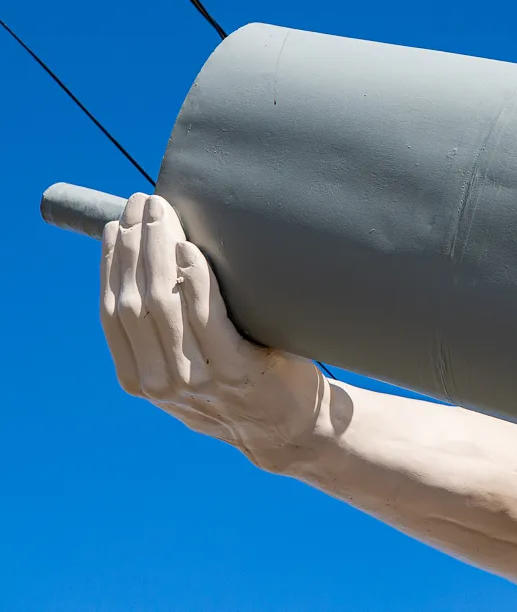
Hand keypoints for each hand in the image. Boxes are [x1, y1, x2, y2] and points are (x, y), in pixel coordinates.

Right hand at [99, 193, 324, 471]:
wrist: (289, 428)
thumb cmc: (239, 383)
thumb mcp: (186, 366)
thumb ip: (164, 332)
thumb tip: (153, 262)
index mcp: (138, 378)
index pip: (111, 312)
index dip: (111, 265)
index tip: (117, 226)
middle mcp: (160, 381)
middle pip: (134, 300)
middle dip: (134, 245)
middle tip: (142, 203)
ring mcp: (197, 378)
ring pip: (164, 303)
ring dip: (160, 250)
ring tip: (163, 212)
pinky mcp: (238, 371)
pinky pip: (208, 318)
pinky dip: (197, 281)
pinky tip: (192, 250)